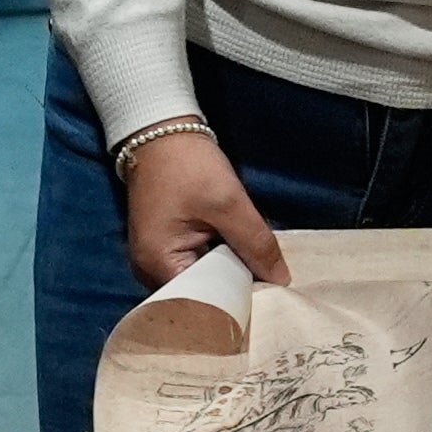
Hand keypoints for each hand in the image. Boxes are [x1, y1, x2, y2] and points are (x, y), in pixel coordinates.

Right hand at [122, 122, 290, 287]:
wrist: (162, 130)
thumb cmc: (188, 165)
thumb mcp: (228, 203)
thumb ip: (255, 244)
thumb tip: (282, 281)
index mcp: (157, 266)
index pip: (201, 301)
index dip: (235, 300)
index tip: (266, 299)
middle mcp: (149, 271)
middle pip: (200, 294)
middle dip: (233, 288)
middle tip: (269, 288)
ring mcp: (156, 258)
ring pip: (202, 279)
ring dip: (228, 274)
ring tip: (259, 275)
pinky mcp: (166, 245)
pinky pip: (197, 264)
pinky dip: (218, 260)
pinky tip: (240, 256)